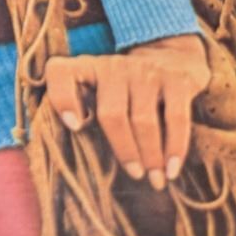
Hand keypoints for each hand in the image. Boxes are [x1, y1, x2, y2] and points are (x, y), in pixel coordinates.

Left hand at [43, 34, 209, 191]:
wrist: (169, 56)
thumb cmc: (123, 88)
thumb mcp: (97, 89)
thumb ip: (81, 112)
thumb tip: (74, 159)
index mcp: (85, 68)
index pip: (60, 72)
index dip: (62, 98)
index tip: (75, 127)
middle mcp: (112, 66)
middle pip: (112, 113)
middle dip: (123, 149)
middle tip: (134, 175)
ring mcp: (145, 71)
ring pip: (144, 120)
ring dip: (150, 156)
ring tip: (155, 180)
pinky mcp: (175, 79)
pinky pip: (175, 118)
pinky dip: (175, 147)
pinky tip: (172, 169)